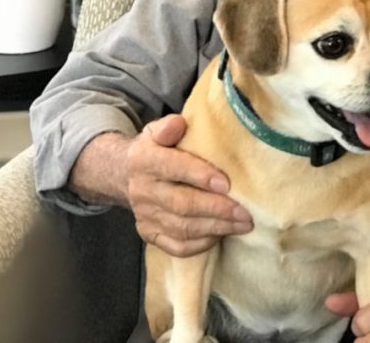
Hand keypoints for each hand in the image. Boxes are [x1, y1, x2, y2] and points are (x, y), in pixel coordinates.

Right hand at [126, 114, 252, 256]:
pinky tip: (221, 235)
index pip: (172, 168)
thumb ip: (168, 126)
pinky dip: (201, 244)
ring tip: (243, 224)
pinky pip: (176, 246)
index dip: (200, 176)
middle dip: (217, 209)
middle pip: (181, 204)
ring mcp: (145, 215)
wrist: (124, 174)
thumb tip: (180, 124)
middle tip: (245, 212)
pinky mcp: (149, 234)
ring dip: (216, 228)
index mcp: (144, 160)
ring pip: (182, 228)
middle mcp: (142, 190)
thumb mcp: (157, 131)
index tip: (227, 184)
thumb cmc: (155, 150)